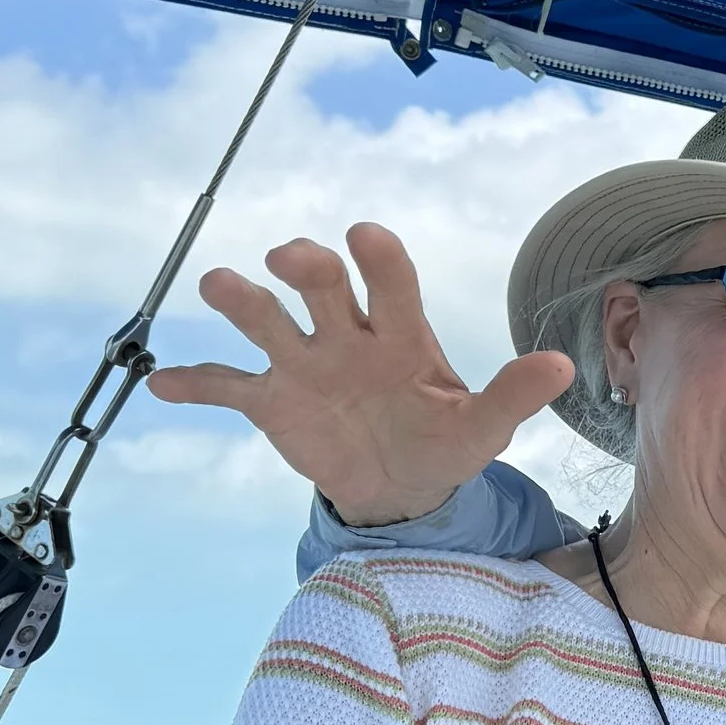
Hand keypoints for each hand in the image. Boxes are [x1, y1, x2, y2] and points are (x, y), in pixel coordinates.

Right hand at [144, 223, 573, 525]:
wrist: (401, 489)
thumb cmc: (442, 443)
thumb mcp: (481, 428)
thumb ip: (512, 396)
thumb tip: (561, 367)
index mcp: (399, 333)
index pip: (390, 280)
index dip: (378, 256)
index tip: (364, 235)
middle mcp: (346, 335)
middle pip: (321, 285)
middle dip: (308, 265)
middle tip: (292, 259)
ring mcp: (304, 364)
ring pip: (266, 320)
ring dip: (241, 301)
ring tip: (219, 285)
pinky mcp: (271, 401)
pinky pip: (227, 386)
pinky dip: (196, 384)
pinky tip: (163, 384)